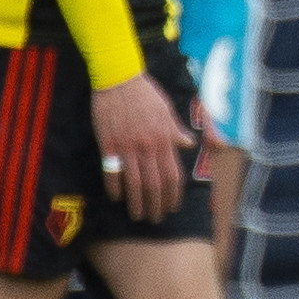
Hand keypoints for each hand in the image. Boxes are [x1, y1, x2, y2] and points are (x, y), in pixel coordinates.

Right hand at [92, 74, 195, 225]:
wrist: (119, 80)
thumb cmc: (146, 94)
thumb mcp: (169, 110)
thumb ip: (178, 130)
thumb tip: (190, 144)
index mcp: (166, 139)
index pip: (174, 174)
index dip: (174, 194)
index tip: (173, 207)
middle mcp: (149, 146)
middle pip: (155, 184)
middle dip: (157, 204)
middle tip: (155, 218)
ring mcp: (127, 147)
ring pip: (135, 182)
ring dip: (137, 202)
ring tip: (137, 215)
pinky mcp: (108, 145)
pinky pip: (111, 172)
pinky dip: (114, 188)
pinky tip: (117, 198)